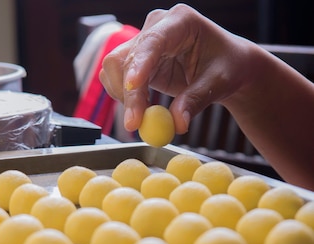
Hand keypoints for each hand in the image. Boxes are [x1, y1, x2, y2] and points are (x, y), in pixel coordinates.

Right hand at [99, 4, 250, 134]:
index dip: (139, 65)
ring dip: (123, 96)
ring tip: (144, 117)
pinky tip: (141, 109)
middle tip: (135, 123)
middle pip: (123, 57)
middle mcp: (156, 27)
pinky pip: (118, 79)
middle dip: (127, 92)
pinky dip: (125, 98)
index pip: (152, 42)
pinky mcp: (138, 61)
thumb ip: (195, 101)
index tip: (133, 88)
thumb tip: (177, 124)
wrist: (224, 66)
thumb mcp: (217, 83)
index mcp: (180, 22)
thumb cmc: (226, 66)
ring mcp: (143, 43)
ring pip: (114, 69)